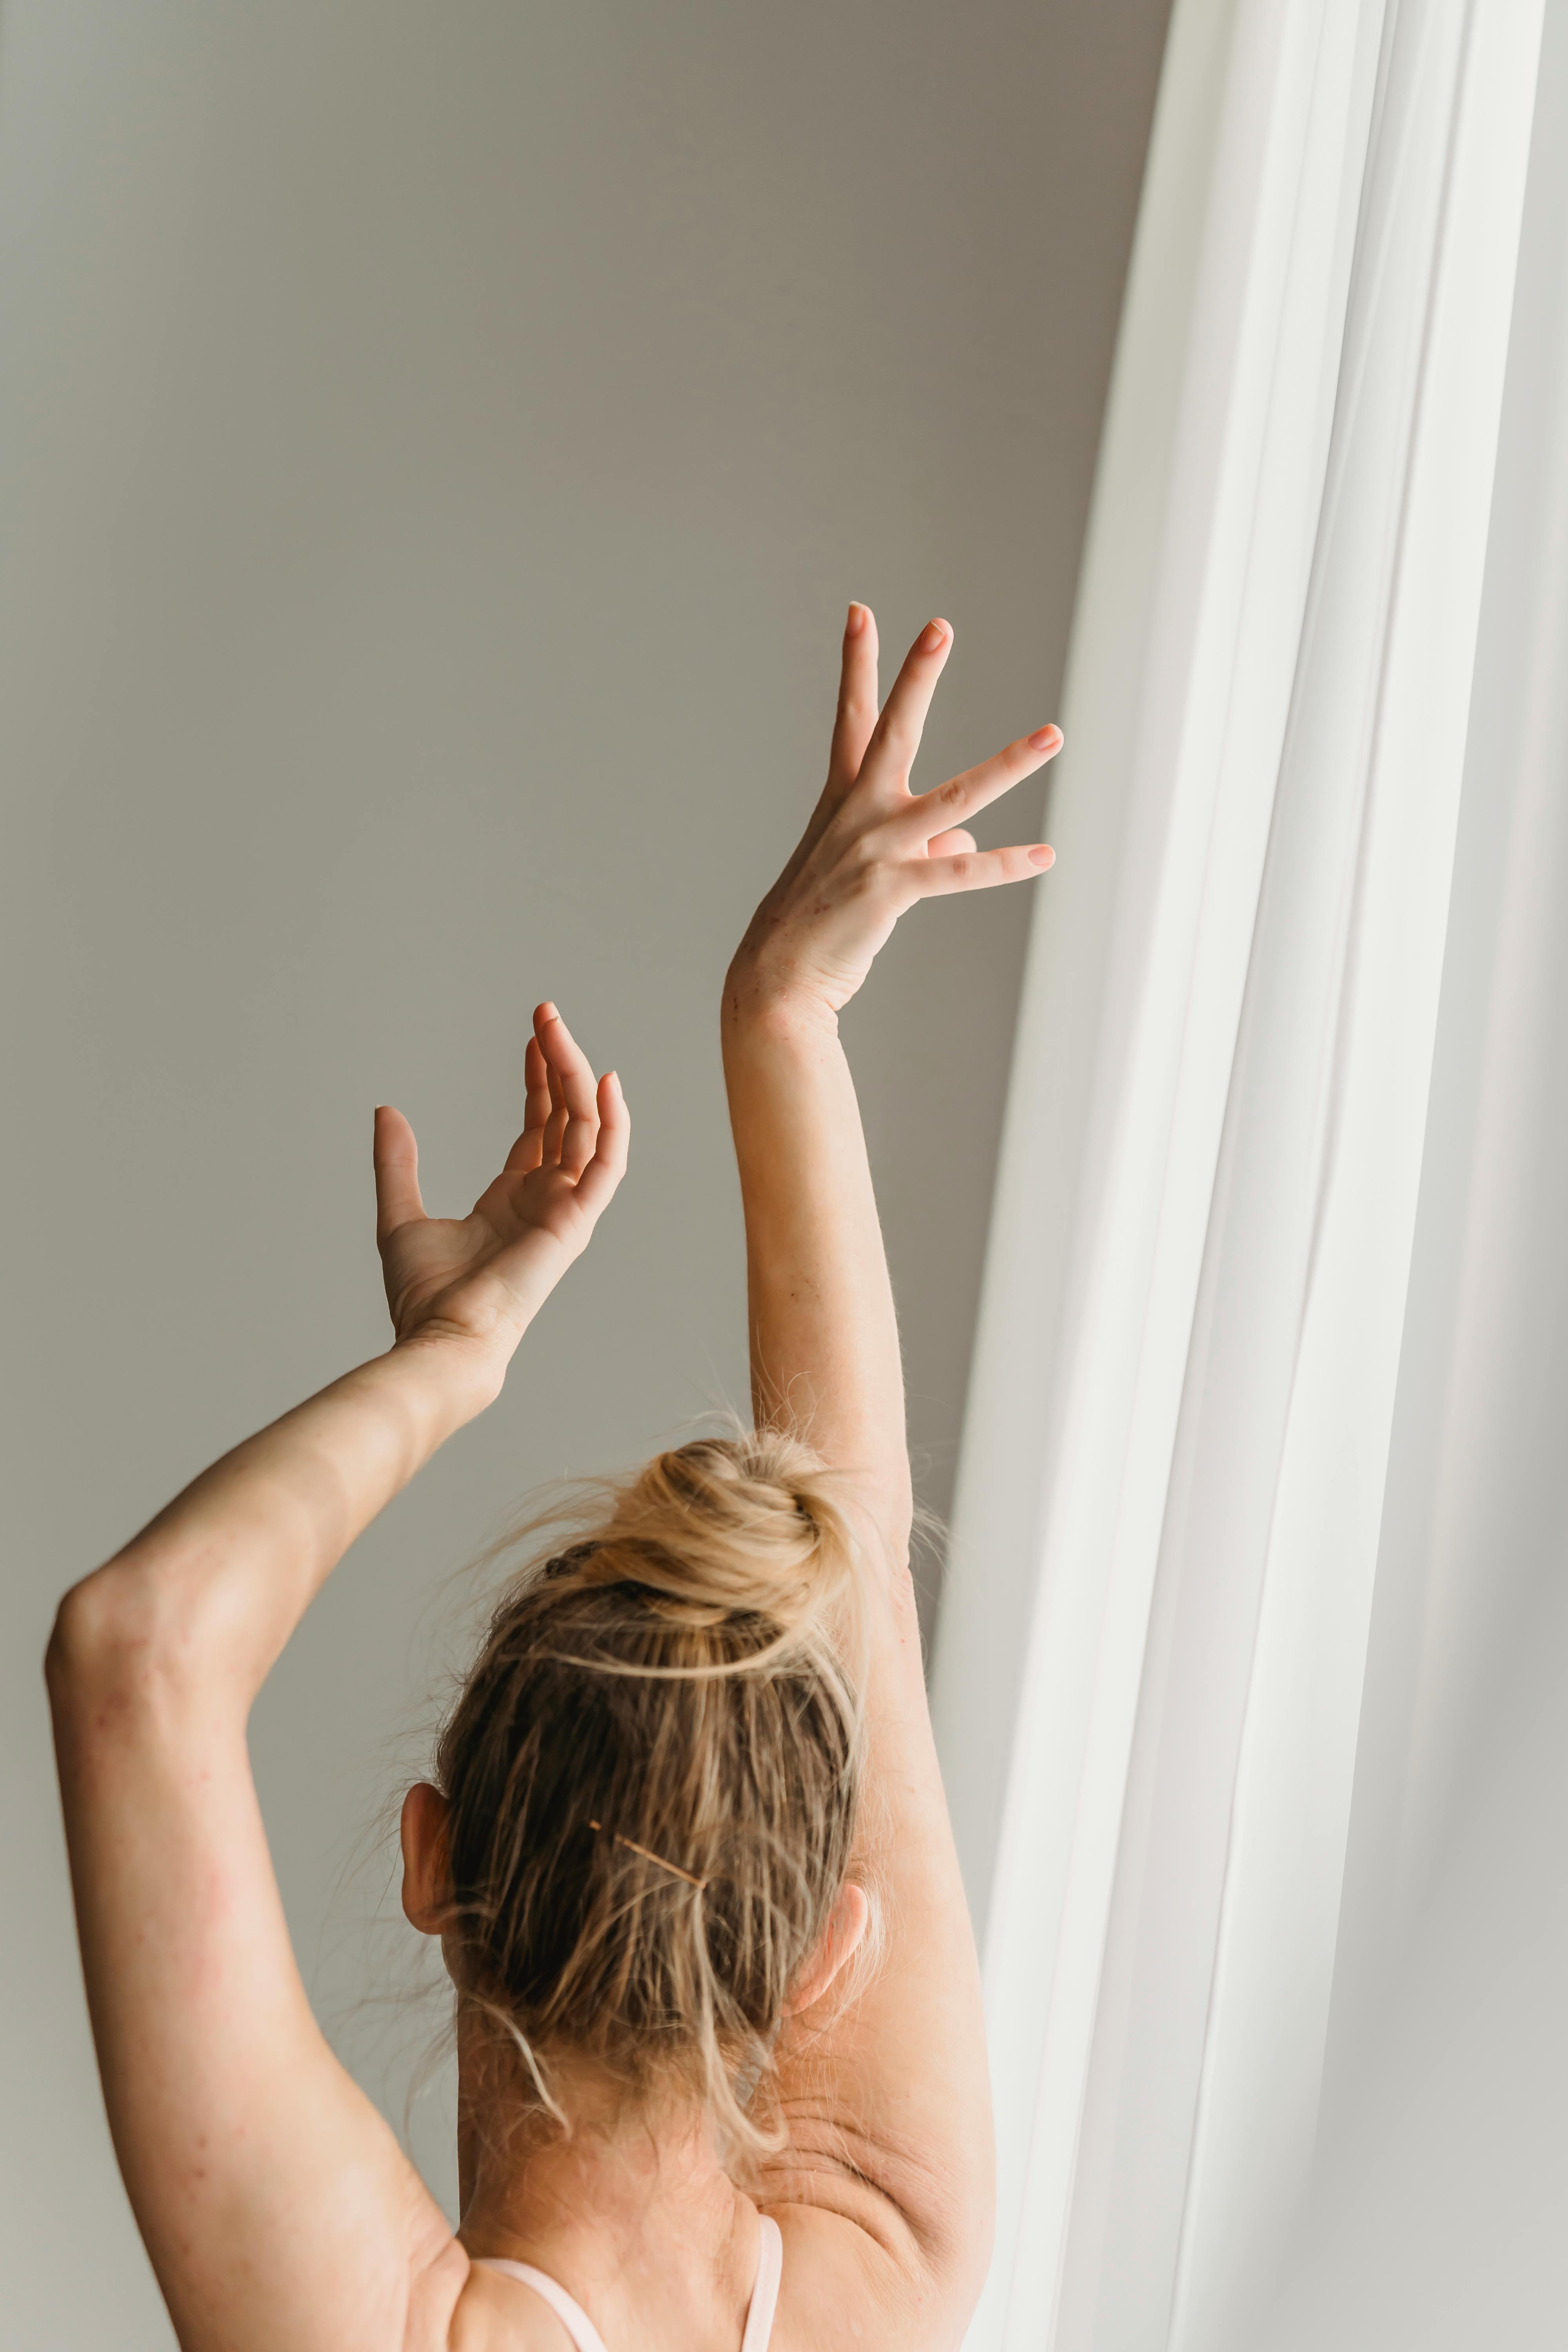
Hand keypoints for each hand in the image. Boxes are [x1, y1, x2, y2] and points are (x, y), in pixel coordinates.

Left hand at [372, 1003, 627, 1368]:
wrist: (443, 1336)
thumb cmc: (425, 1296)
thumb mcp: (400, 1215)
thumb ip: (398, 1164)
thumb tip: (385, 1111)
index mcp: (513, 1199)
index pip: (539, 1126)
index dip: (537, 1079)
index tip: (531, 1036)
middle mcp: (547, 1199)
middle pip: (565, 1117)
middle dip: (558, 1063)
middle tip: (545, 1013)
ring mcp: (566, 1209)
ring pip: (586, 1128)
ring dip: (576, 1076)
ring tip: (557, 1029)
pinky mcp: (577, 1220)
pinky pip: (607, 1163)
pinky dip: (612, 1123)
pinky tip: (604, 1082)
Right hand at [726, 606, 1061, 1019]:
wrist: (777, 978)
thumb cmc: (820, 924)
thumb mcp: (866, 874)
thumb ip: (921, 849)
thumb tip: (963, 846)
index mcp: (843, 799)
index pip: (852, 718)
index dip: (857, 664)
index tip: (861, 612)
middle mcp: (858, 812)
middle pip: (894, 730)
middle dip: (917, 675)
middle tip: (940, 626)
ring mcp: (875, 847)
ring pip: (956, 797)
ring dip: (1008, 765)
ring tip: (1052, 736)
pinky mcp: (891, 889)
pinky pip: (961, 872)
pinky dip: (1005, 864)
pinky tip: (1044, 856)